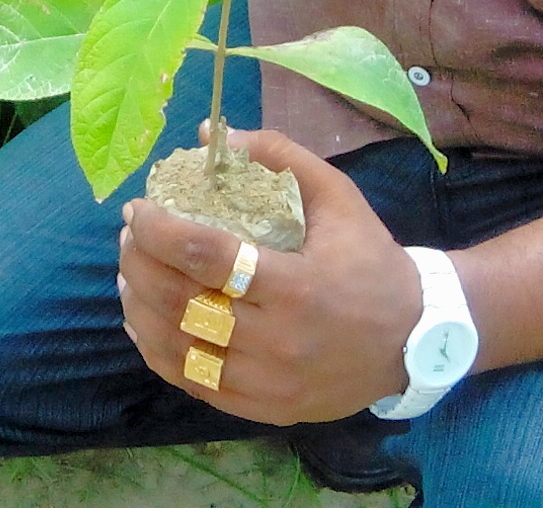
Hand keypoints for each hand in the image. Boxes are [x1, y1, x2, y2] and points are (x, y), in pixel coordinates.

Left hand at [117, 127, 422, 425]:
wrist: (414, 340)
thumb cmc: (370, 260)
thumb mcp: (338, 197)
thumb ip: (279, 157)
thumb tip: (211, 134)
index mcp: (297, 286)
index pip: (206, 257)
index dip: (159, 230)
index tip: (139, 208)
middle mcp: (279, 342)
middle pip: (181, 303)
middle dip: (140, 263)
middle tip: (129, 234)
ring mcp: (268, 383)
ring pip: (178, 348)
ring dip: (139, 306)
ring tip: (128, 272)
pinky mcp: (263, 408)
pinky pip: (193, 382)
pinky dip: (156, 351)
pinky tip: (143, 321)